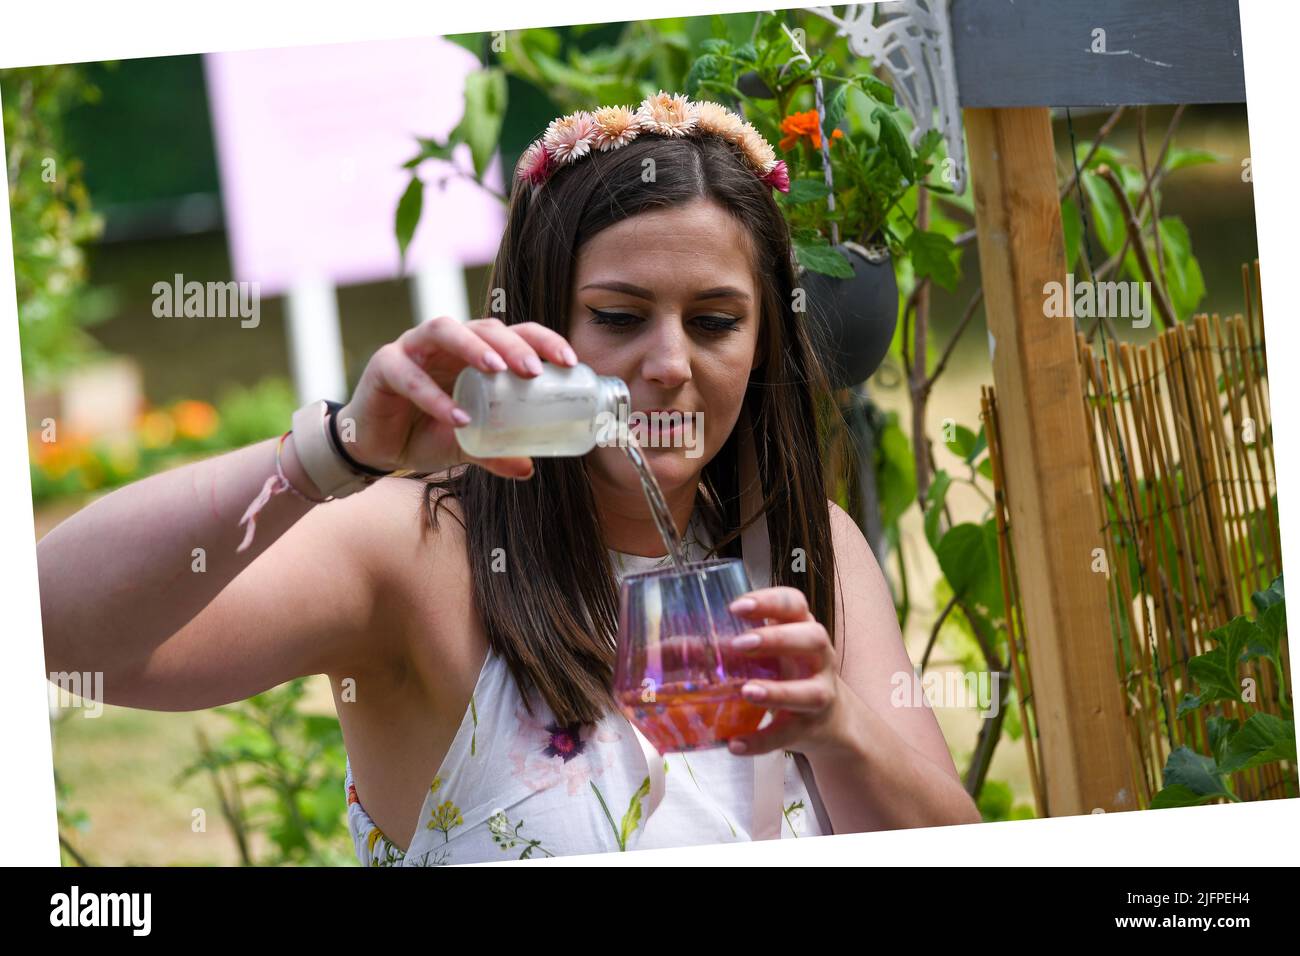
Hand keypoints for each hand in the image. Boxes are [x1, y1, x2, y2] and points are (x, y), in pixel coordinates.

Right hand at [334, 316, 578, 480]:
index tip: (569, 362)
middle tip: (534, 369)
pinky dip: (434, 396)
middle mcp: (446, 343)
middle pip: (484, 326)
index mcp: (474, 353)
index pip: (514, 333)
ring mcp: (413, 348)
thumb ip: (494, 451)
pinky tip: (457, 418)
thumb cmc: (426, 433)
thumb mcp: (466, 445)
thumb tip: (528, 468)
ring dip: (474, 347)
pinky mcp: (384, 366)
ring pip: (444, 329)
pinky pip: (408, 375)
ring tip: (498, 370)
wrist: (376, 447)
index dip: (543, 340)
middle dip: (513, 344)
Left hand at [724, 586, 849, 758]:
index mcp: (802, 629)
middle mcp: (817, 658)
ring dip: (777, 691)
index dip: (769, 601)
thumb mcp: (768, 653)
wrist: (829, 720)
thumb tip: (660, 648)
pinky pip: (787, 735)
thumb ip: (730, 645)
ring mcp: (819, 693)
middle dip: (777, 639)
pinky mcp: (810, 727)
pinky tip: (736, 744)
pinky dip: (762, 740)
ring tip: (746, 692)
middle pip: (812, 638)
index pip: (794, 604)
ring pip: (809, 691)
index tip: (737, 607)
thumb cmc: (787, 673)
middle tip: (740, 643)